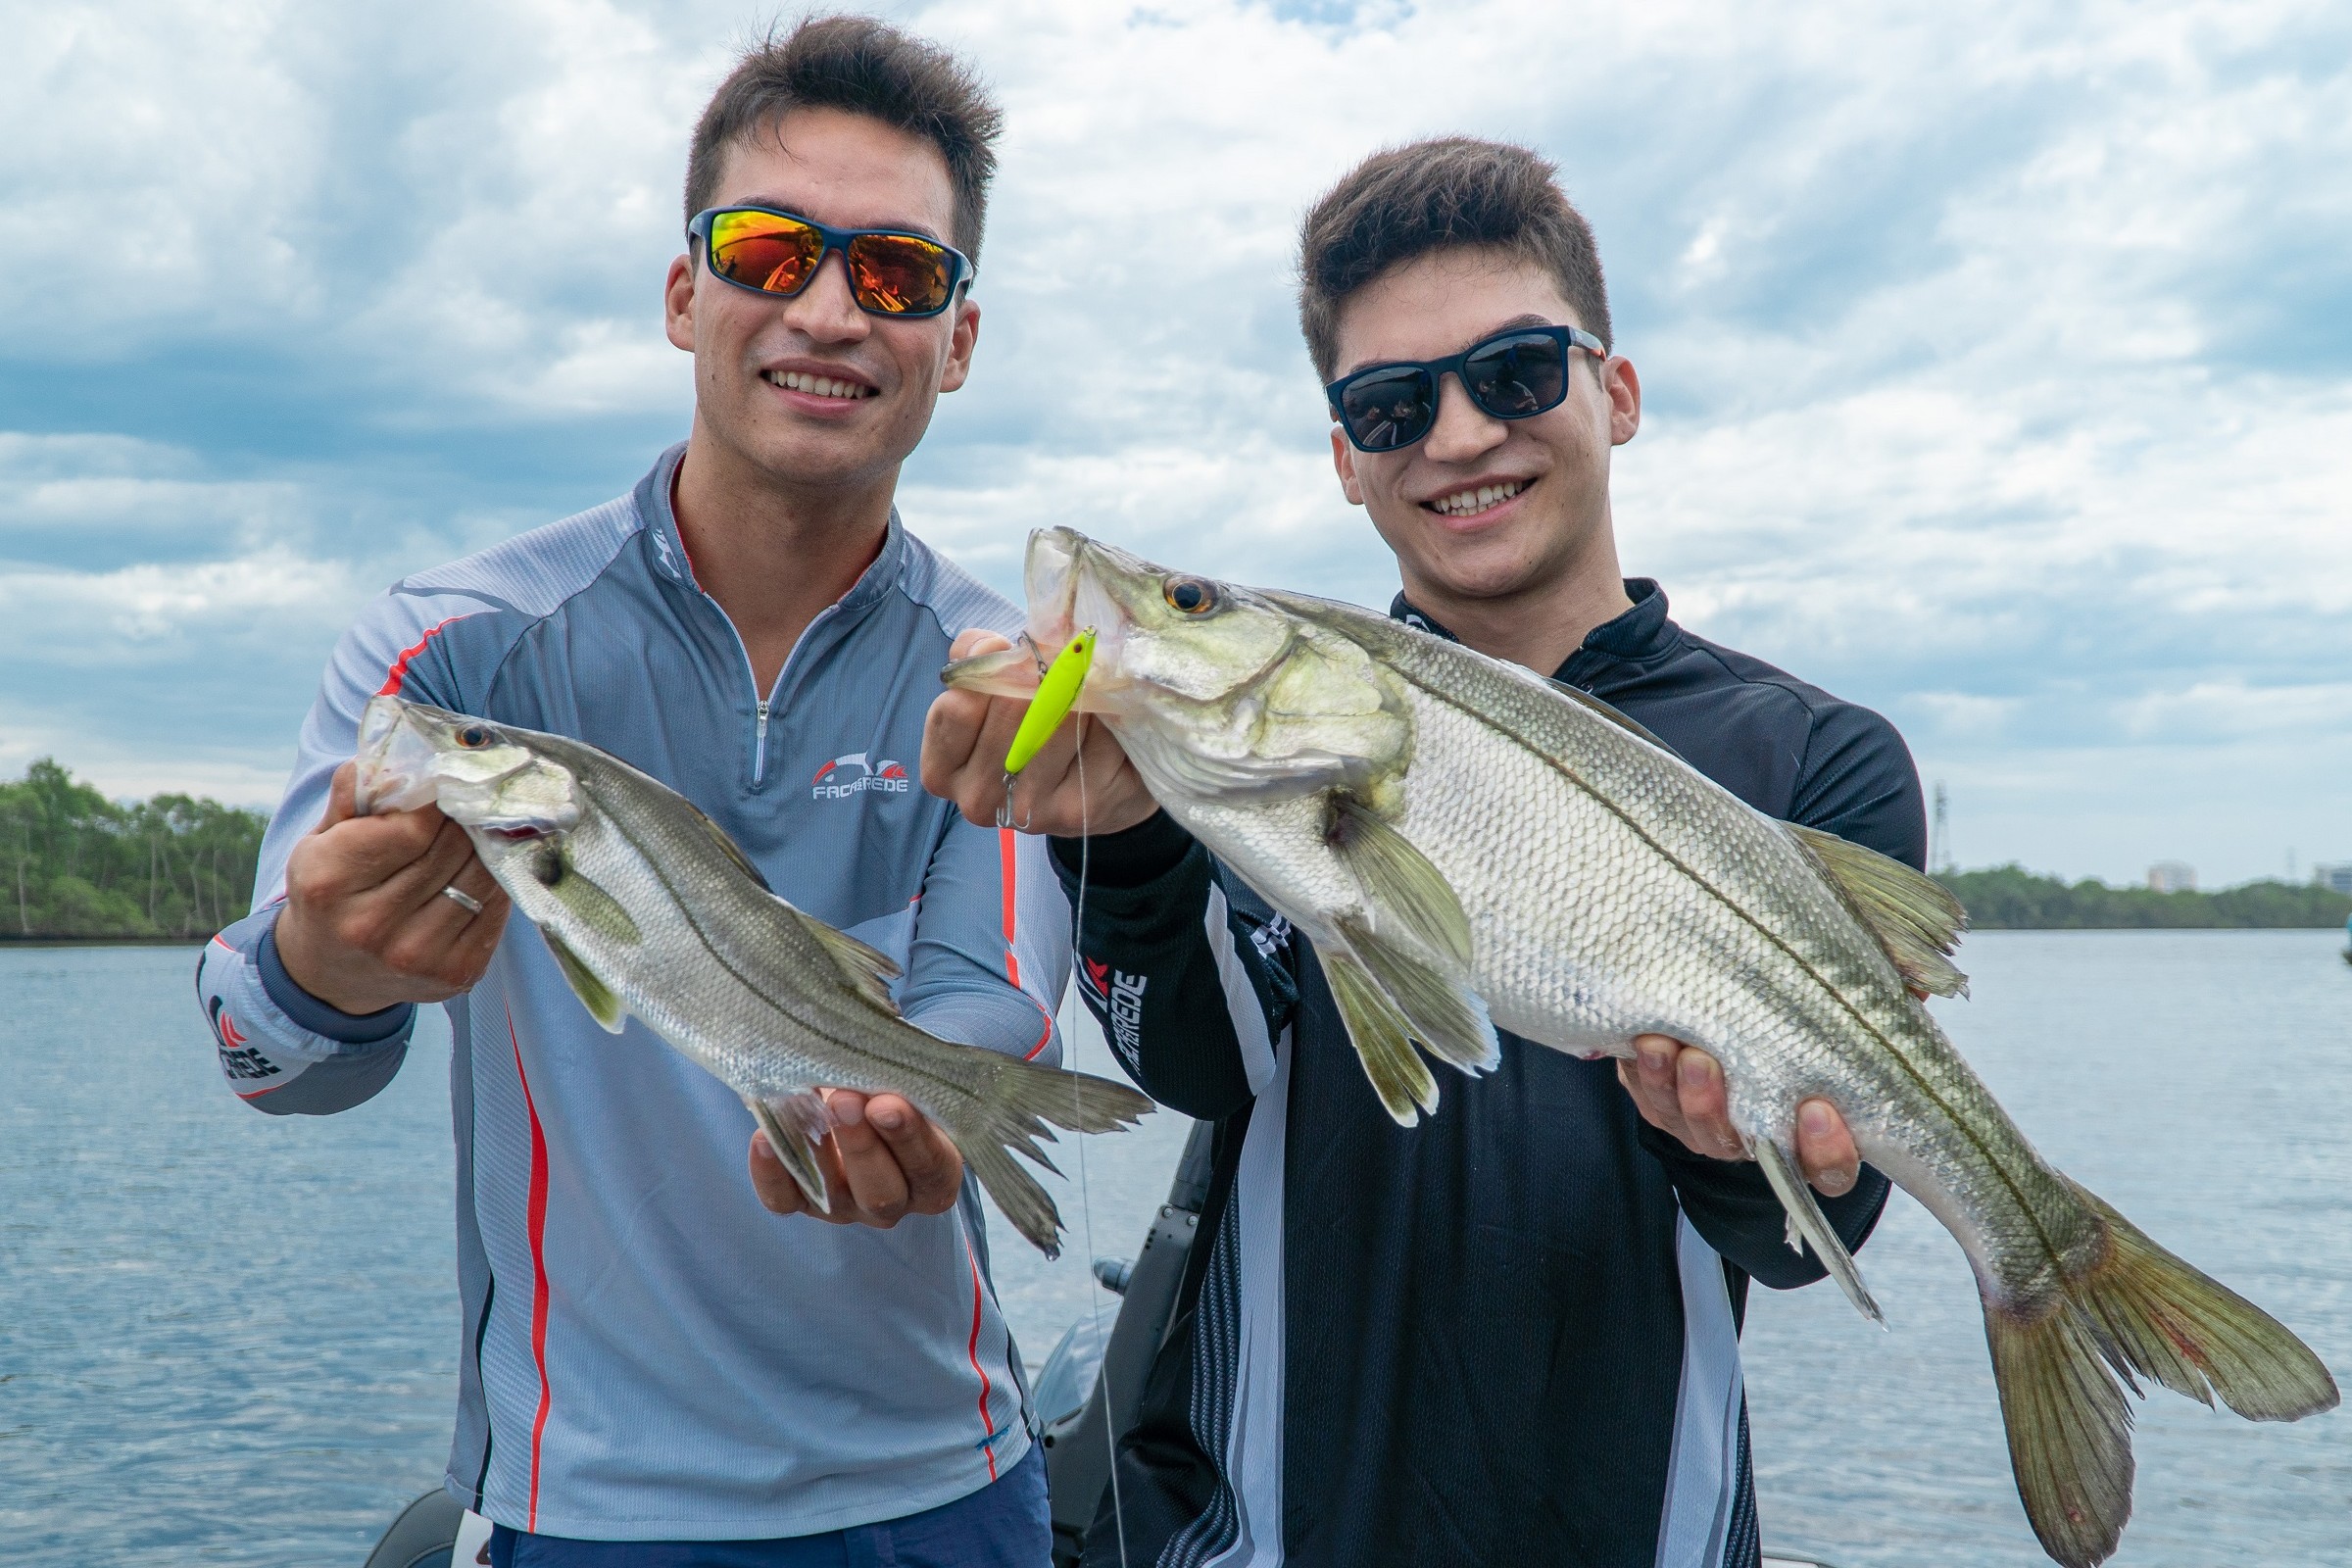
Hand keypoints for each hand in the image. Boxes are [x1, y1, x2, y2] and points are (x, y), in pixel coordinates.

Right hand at [274, 761, 512, 1014]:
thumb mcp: (321, 839)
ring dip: (487, 845)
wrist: (329, 973)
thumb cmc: (331, 891)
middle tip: (471, 799)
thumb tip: (407, 755)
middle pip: (452, 848)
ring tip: (480, 828)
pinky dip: (496, 880)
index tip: (446, 783)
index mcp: (329, 883)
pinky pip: (497, 907)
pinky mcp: (457, 974)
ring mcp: (416, 955)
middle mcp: (370, 926)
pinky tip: (483, 866)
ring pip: (482, 875)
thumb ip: (356, 792)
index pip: (414, 826)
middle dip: (465, 818)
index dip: (438, 798)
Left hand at [747, 1089, 965, 1227]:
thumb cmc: (891, 1086)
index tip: (888, 1104)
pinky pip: (783, 1199)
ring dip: (817, 1150)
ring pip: (832, 1196)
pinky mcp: (803, 1203)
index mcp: (933, 1176)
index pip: (928, 1167)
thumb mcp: (907, 1082)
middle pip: (881, 1192)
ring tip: (804, 1103)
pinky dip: (771, 1171)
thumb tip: (870, 1057)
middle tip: (844, 1100)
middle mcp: (892, 1201)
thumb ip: (899, 1079)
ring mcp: (845, 1208)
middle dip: (861, 1145)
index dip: (908, 1138)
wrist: (857, 1093)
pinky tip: (764, 1138)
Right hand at [921, 629, 1160, 835]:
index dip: (989, 672)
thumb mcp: (993, 689)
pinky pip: (1096, 739)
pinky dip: (1107, 721)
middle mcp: (977, 798)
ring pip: (1057, 721)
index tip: (1014, 660)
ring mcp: (1026, 810)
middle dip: (1040, 680)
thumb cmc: (1032, 724)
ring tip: (1082, 704)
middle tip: (1057, 677)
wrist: (1098, 781)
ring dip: (1078, 697)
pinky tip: (1105, 730)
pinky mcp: (1076, 810)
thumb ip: (977, 659)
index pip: (956, 709)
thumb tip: (986, 646)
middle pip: (1011, 710)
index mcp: (943, 770)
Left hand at [1616, 1034, 1859, 1196]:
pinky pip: (1648, 1100)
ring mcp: (1706, 1128)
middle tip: (1706, 1062)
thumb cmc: (1803, 1022)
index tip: (1818, 1107)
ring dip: (1671, 1087)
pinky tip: (1641, 1042)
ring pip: (1686, 1124)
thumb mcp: (1841, 1016)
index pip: (1829, 1169)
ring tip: (1663, 1045)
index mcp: (1814, 1138)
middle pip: (1739, 1146)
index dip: (1826, 1151)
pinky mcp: (1664, 1106)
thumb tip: (1912, 985)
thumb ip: (1868, 1010)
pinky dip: (1642, 1073)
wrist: (1734, 1017)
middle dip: (1716, 1107)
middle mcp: (1758, 1142)